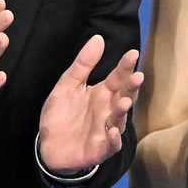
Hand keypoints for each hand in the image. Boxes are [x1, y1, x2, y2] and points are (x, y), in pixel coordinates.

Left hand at [38, 35, 142, 174]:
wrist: (48, 145)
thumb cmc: (62, 114)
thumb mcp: (68, 85)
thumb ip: (83, 64)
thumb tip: (98, 38)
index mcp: (102, 94)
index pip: (118, 78)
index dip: (125, 66)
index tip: (133, 53)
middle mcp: (108, 111)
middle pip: (123, 97)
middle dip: (131, 88)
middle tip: (138, 76)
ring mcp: (105, 131)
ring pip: (119, 120)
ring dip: (122, 112)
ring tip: (124, 101)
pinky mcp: (98, 150)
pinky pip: (110, 145)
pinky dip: (113, 139)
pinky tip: (113, 131)